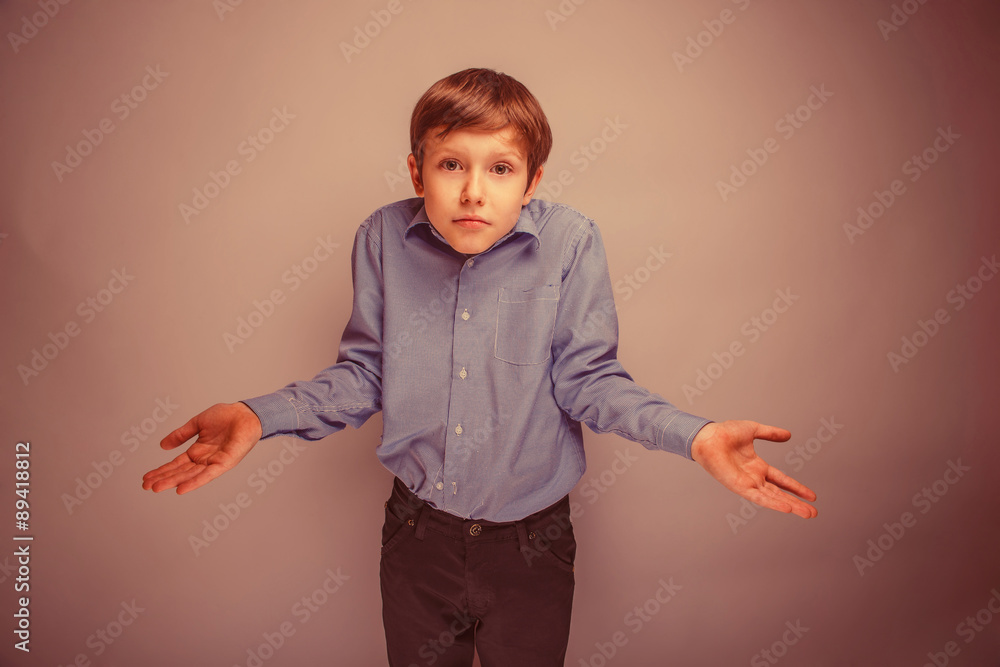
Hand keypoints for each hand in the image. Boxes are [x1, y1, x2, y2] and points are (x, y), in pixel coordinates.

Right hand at [141, 402, 262, 494]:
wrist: (245, 413)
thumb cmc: (226, 416)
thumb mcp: (197, 424)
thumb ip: (181, 435)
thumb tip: (162, 446)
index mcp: (198, 451)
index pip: (176, 464)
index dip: (161, 470)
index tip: (145, 478)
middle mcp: (204, 459)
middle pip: (180, 472)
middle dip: (163, 479)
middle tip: (146, 486)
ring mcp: (214, 462)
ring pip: (190, 475)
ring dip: (173, 482)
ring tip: (156, 488)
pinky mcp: (225, 463)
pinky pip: (208, 475)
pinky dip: (195, 482)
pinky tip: (181, 489)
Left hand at [691, 420, 817, 518]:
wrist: (708, 436)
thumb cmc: (724, 432)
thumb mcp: (753, 430)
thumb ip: (770, 433)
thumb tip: (788, 435)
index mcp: (757, 466)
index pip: (781, 480)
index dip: (796, 487)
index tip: (812, 496)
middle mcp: (754, 477)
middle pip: (779, 494)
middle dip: (797, 503)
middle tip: (813, 513)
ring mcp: (747, 483)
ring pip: (773, 498)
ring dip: (790, 506)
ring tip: (807, 514)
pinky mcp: (739, 486)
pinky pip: (759, 497)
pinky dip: (773, 503)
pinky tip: (787, 508)